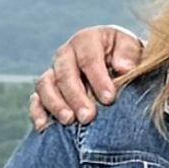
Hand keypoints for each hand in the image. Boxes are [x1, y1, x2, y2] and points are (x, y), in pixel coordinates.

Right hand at [28, 23, 148, 130]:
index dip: (98, 78)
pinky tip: (43, 127)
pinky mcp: (46, 90)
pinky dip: (37, 112)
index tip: (109, 98)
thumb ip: (129, 55)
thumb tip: (123, 68)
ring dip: (55, 103)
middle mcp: (66, 54)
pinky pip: (36, 99)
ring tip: (69, 121)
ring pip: (45, 85)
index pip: (89, 58)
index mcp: (87, 40)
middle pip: (64, 72)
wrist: (119, 67)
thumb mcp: (132, 49)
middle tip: (88, 117)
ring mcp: (53, 72)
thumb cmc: (127, 59)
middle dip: (75, 95)